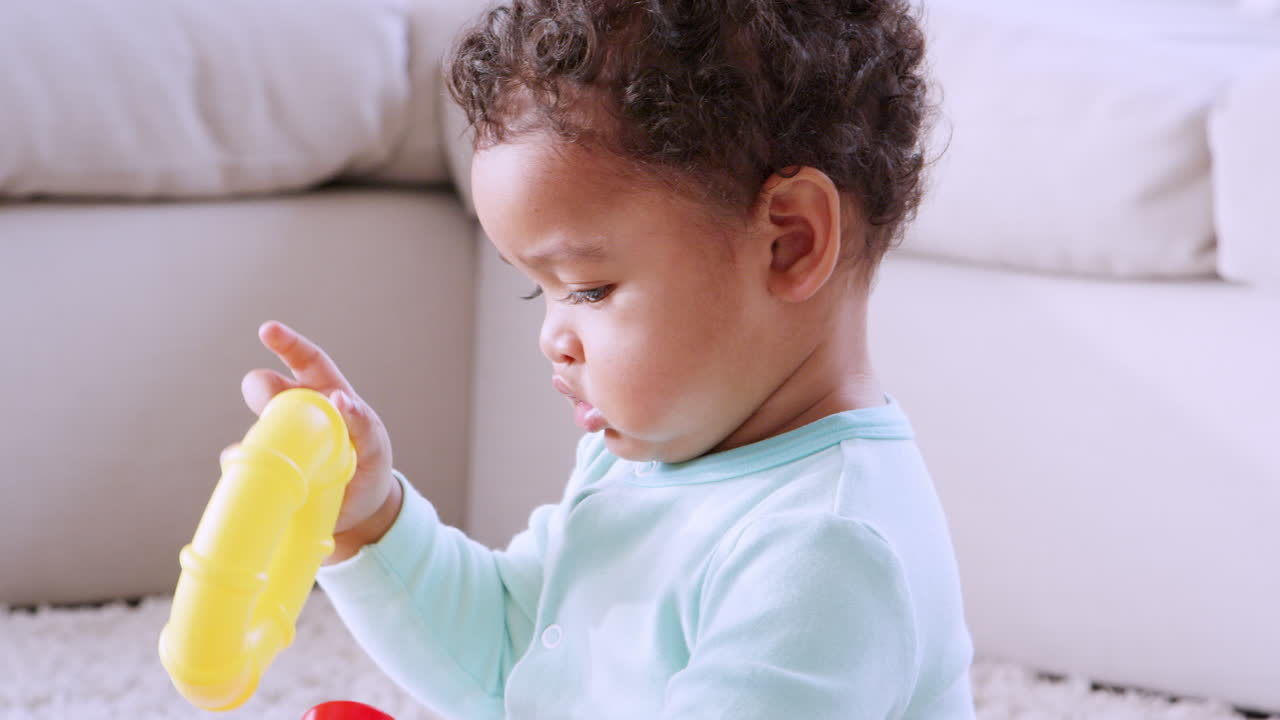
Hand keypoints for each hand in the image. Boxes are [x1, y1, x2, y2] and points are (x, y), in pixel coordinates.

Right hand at [226, 321, 396, 541]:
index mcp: (326, 394)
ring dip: (256, 431)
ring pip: (254, 423)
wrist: (361, 507)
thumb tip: (338, 398)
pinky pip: (245, 460)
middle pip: (266, 386)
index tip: (267, 330)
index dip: (287, 343)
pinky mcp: (268, 466)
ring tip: (274, 449)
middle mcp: (297, 410)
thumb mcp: (375, 444)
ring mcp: (280, 437)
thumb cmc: (370, 464)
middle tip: (267, 397)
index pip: (306, 361)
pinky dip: (241, 462)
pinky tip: (250, 470)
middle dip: (261, 387)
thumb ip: (362, 421)